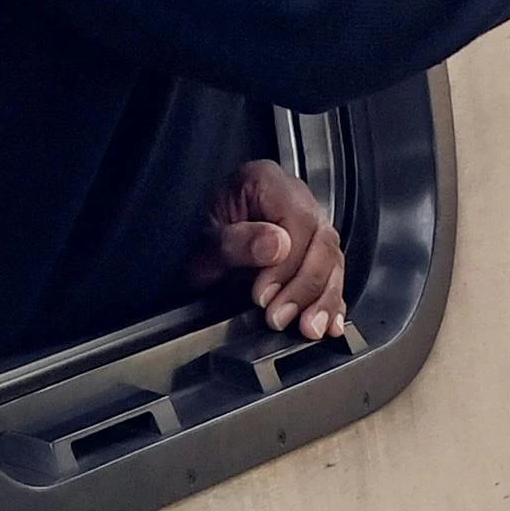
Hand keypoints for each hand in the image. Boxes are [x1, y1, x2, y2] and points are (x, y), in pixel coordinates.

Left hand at [203, 156, 349, 339]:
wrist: (177, 249)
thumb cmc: (186, 239)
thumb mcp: (200, 242)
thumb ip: (234, 242)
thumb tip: (277, 245)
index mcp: (265, 182)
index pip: (298, 221)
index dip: (288, 263)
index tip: (264, 295)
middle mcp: (293, 198)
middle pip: (322, 242)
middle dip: (307, 286)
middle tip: (282, 317)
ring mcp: (305, 225)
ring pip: (332, 260)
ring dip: (323, 299)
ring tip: (310, 328)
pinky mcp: (308, 252)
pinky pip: (331, 275)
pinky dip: (331, 302)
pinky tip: (330, 324)